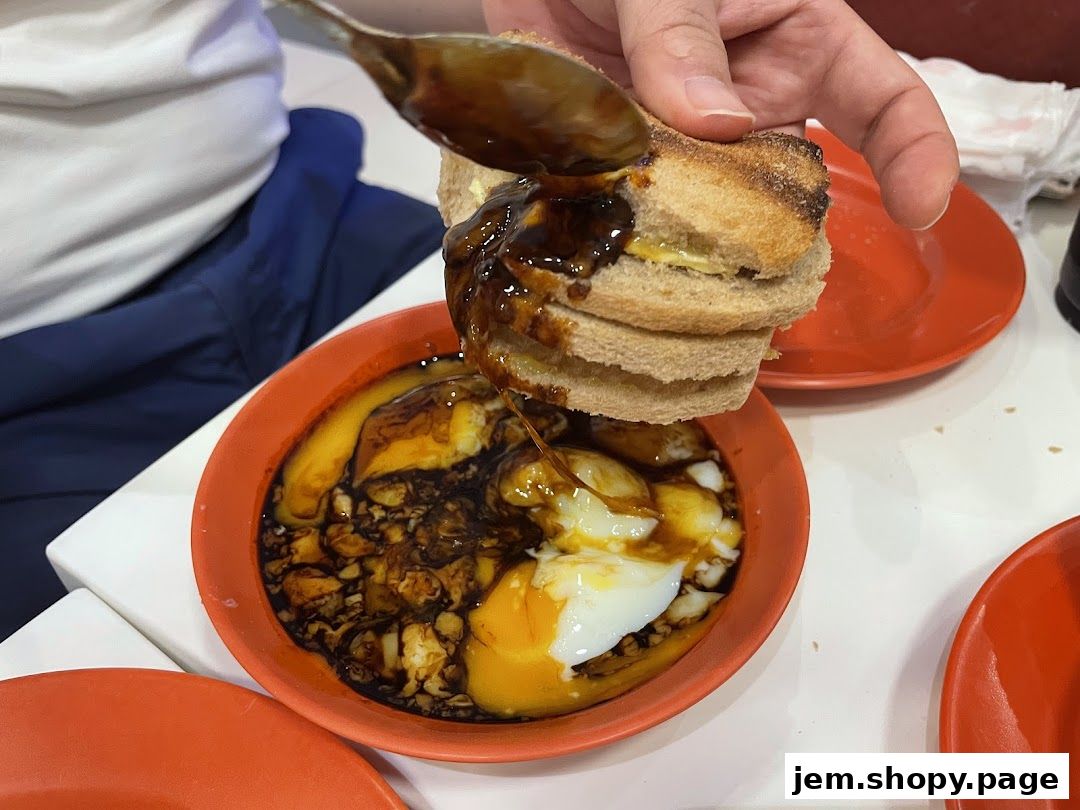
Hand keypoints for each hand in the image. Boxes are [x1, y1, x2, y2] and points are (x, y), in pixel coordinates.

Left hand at [483, 0, 958, 229]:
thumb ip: (681, 35)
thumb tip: (720, 122)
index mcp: (801, 43)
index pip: (886, 103)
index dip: (917, 155)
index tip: (917, 211)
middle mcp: (758, 104)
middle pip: (799, 181)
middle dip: (785, 225)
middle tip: (749, 254)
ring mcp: (699, 147)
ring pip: (724, 210)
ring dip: (706, 235)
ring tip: (678, 255)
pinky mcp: (641, 174)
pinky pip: (654, 215)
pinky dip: (643, 233)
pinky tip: (623, 246)